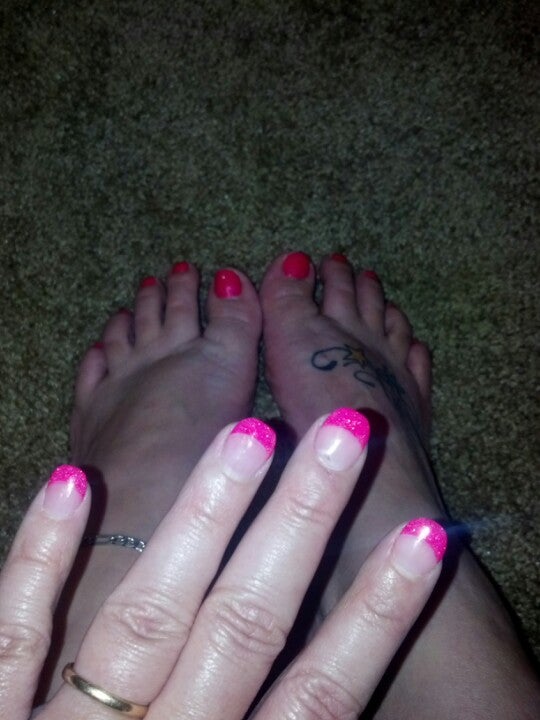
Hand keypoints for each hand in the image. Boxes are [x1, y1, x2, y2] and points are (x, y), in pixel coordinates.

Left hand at [0, 409, 446, 718]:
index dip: (375, 616)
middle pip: (244, 625)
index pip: (318, 694)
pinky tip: (72, 479)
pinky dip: (41, 559)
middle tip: (344, 434)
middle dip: (300, 523)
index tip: (422, 538)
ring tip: (249, 433)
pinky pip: (15, 634)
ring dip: (201, 517)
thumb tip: (328, 671)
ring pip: (146, 614)